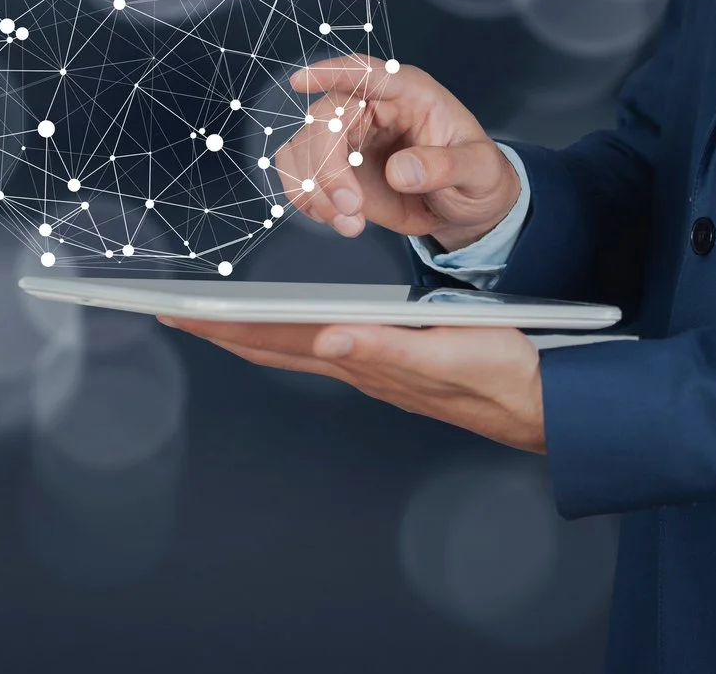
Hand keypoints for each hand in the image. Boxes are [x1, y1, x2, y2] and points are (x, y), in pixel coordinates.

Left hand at [159, 317, 545, 452]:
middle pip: (272, 346)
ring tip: (209, 318)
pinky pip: (322, 349)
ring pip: (293, 349)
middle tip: (170, 311)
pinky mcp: (390, 363)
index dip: (225, 325)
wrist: (544, 403)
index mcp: (366, 360)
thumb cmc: (503, 374)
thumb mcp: (448, 351)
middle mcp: (360, 366)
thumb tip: (327, 340)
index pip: (278, 339)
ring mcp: (373, 368)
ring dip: (247, 332)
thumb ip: (386, 347)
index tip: (179, 311)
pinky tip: (283, 330)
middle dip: (219, 328)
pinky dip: (288, 337)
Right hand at [272, 55, 517, 249]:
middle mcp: (371, 108)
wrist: (463, 208)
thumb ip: (446, 166)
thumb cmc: (475, 175)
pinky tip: (337, 218)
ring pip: (302, 148)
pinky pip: (299, 174)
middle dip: (327, 166)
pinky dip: (307, 199)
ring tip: (350, 222)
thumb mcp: (479, 170)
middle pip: (324, 119)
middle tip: (350, 207)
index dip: (333, 73)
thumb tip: (401, 170)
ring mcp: (347, 138)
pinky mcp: (333, 168)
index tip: (301, 81)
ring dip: (314, 190)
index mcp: (408, 93)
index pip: (367, 73)